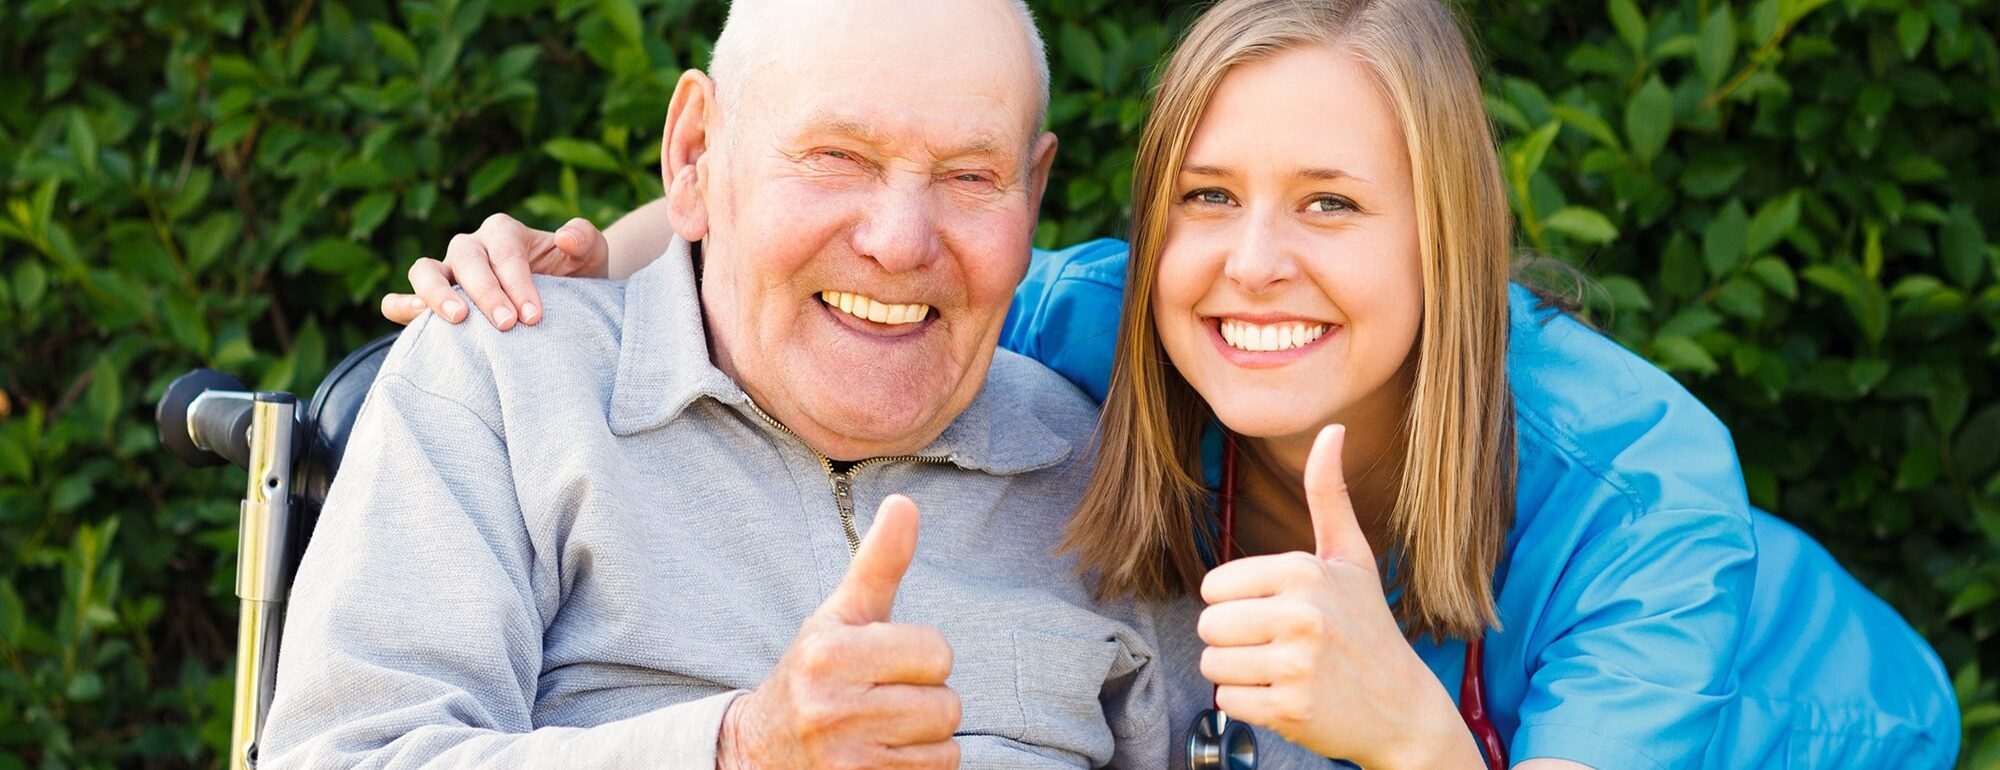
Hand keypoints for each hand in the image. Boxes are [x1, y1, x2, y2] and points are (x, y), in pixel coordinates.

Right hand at [379, 213, 609, 328]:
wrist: (565, 302)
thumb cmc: (575, 277)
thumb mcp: (591, 255)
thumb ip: (584, 238)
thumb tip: (564, 236)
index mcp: (505, 232)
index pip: (505, 252)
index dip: (518, 283)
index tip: (533, 316)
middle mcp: (471, 247)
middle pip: (466, 259)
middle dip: (486, 292)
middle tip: (508, 325)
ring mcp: (447, 272)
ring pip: (426, 270)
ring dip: (437, 294)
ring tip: (458, 320)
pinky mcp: (432, 300)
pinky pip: (403, 297)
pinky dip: (401, 305)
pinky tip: (410, 318)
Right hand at [717, 495, 959, 768]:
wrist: (761, 751)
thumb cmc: (815, 672)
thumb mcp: (840, 615)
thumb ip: (878, 563)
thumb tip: (906, 502)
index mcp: (830, 653)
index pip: (937, 653)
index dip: (922, 656)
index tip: (888, 660)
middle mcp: (831, 708)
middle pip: (947, 704)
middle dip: (926, 699)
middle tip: (885, 697)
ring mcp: (845, 760)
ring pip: (945, 746)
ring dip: (925, 738)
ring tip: (883, 727)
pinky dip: (918, 768)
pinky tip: (882, 755)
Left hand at [1196, 426, 1480, 768]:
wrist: (1403, 709)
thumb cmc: (1368, 627)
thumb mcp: (1351, 557)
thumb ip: (1328, 494)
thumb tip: (1332, 428)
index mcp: (1303, 571)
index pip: (1213, 587)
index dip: (1236, 604)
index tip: (1275, 613)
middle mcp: (1300, 614)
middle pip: (1208, 626)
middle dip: (1233, 641)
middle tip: (1278, 647)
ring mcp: (1296, 665)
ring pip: (1213, 666)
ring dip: (1239, 674)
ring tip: (1282, 671)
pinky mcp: (1290, 709)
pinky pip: (1227, 703)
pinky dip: (1249, 705)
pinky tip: (1287, 697)